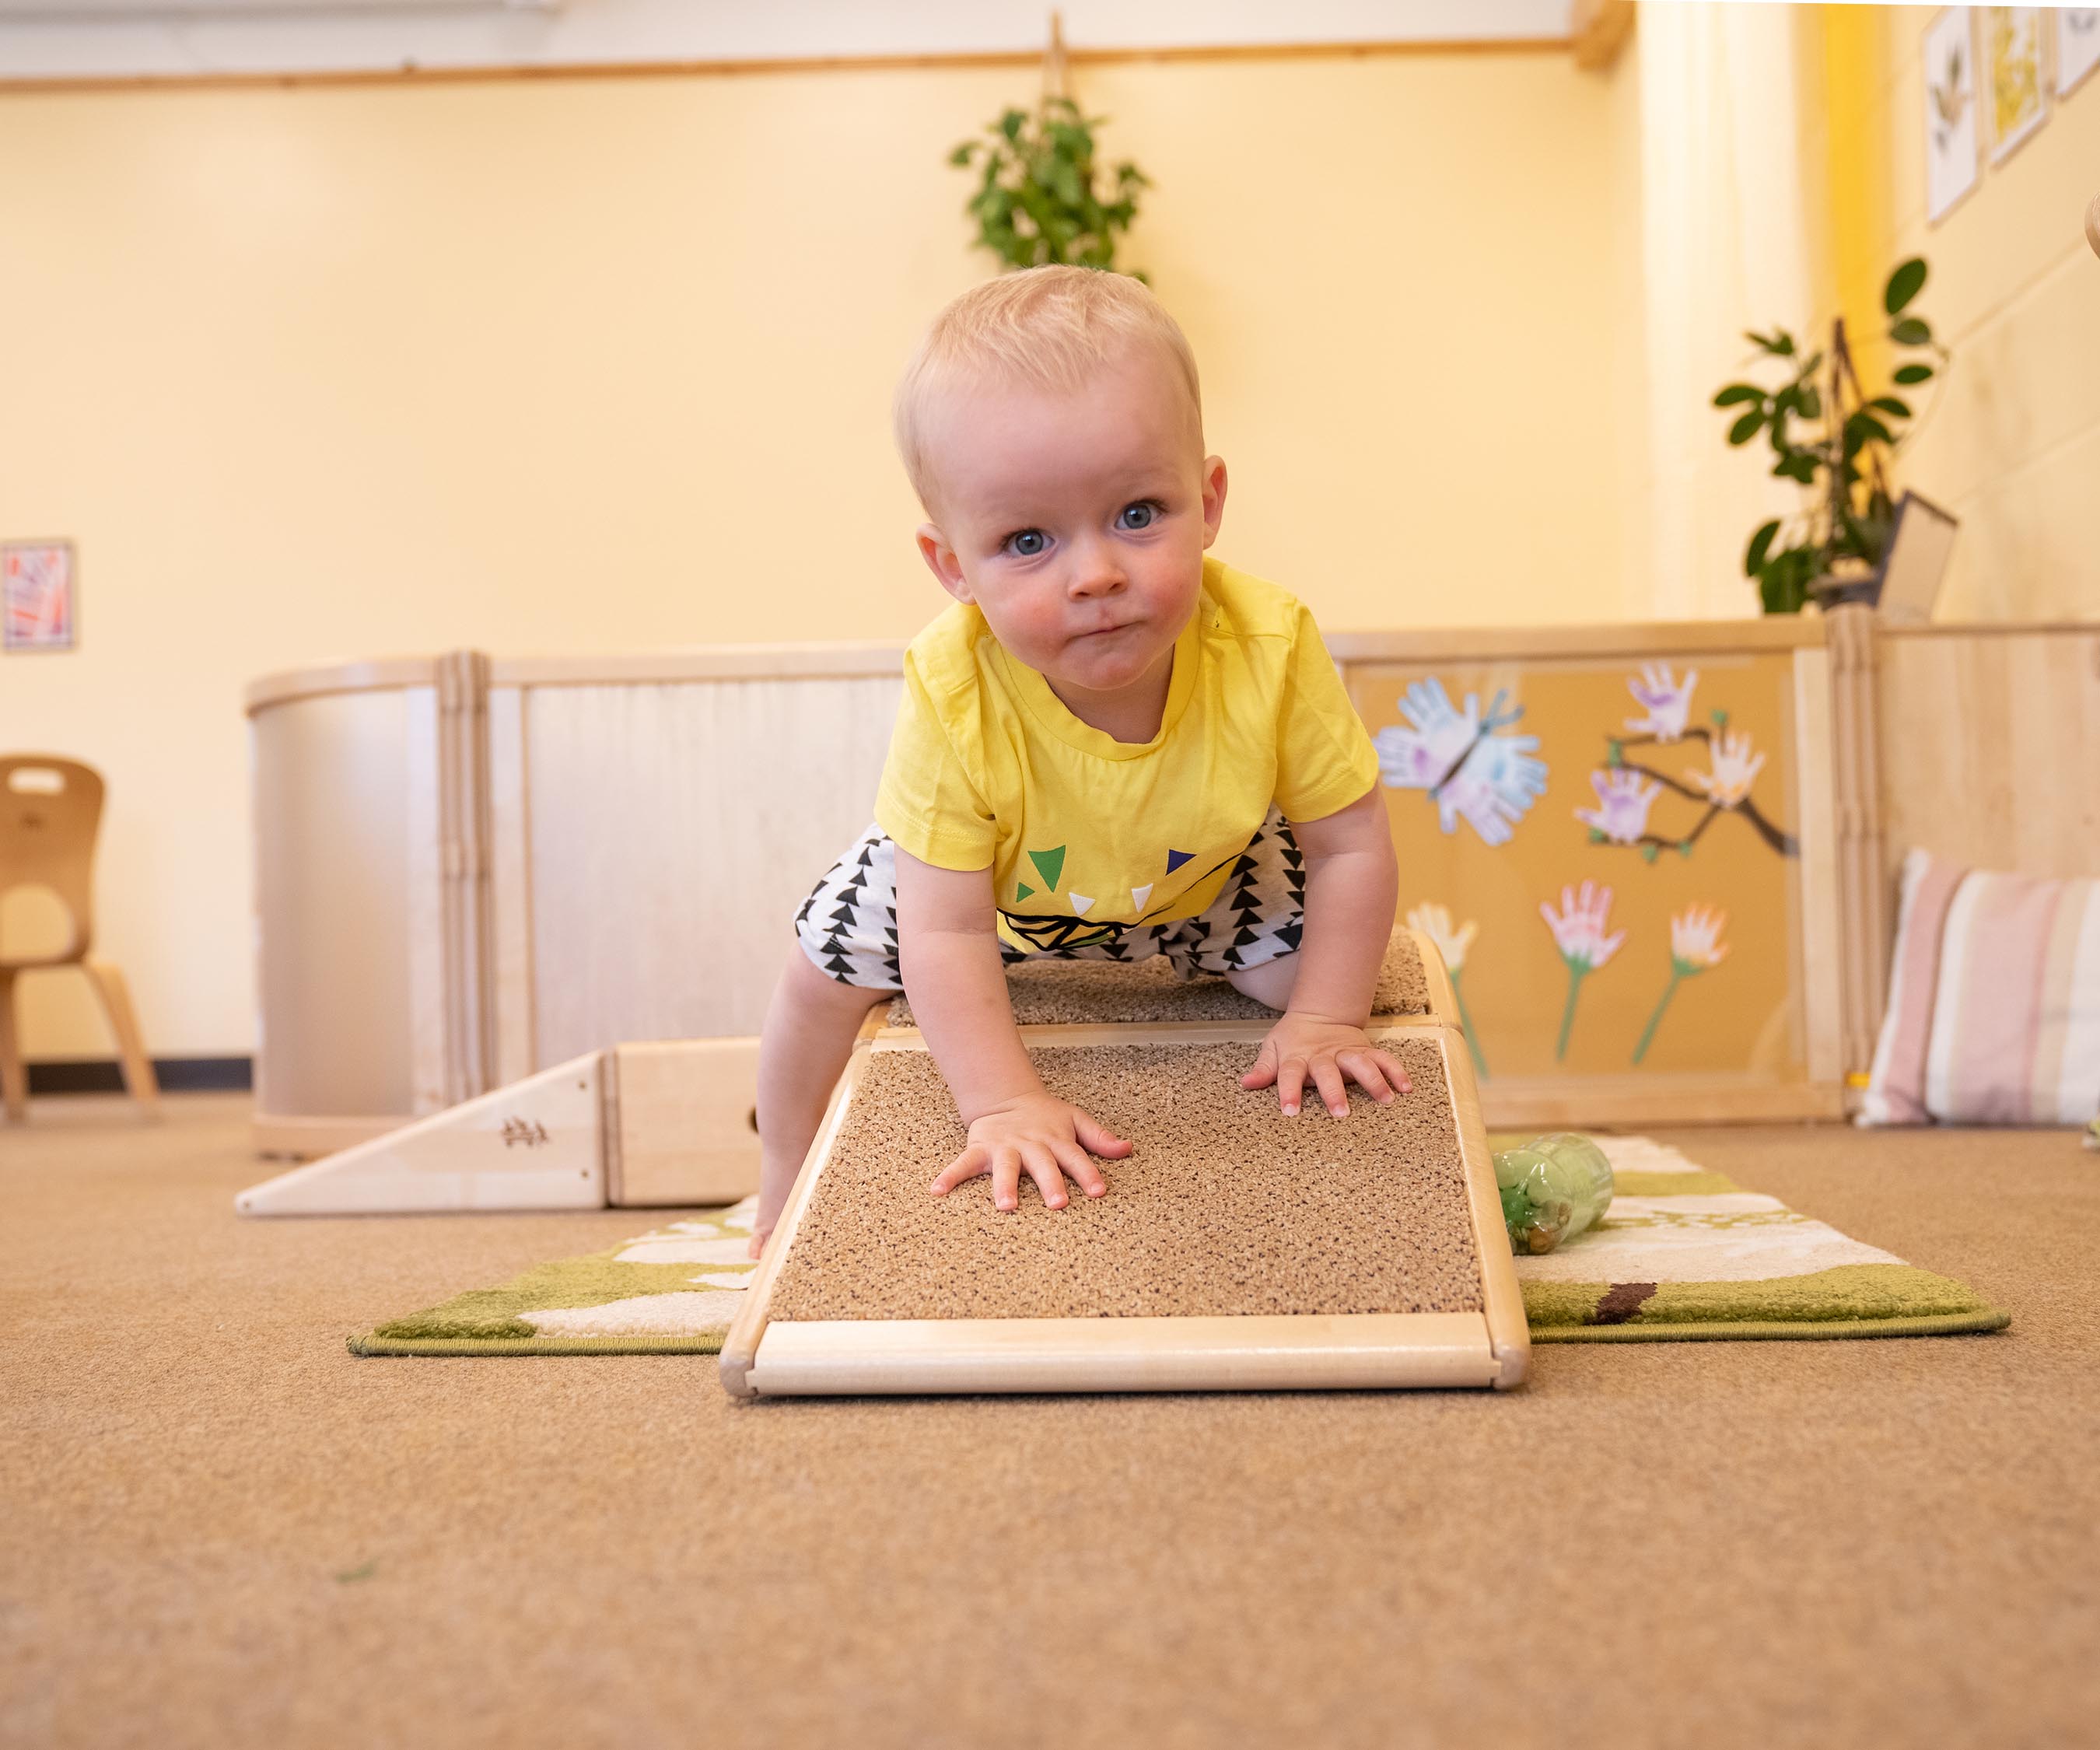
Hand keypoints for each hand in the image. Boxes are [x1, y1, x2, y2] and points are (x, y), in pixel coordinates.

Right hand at [930, 1091, 1132, 1212]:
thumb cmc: (1045, 1116)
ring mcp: (1005, 1148)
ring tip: (1006, 1206)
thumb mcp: (1075, 1121)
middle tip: (1057, 1202)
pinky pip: (963, 1164)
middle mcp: (1032, 1146)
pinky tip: (937, 1190)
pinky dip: (949, 1176)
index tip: (1098, 1191)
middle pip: (1043, 1166)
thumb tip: (1128, 1149)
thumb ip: (1099, 1138)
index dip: (1088, 1174)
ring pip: (1006, 1168)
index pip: (1076, 1158)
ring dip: (1005, 1186)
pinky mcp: (980, 1149)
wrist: (1006, 1097)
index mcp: (1057, 1141)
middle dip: (1050, 1183)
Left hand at [1241, 1013, 1412, 1117]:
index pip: (1289, 1074)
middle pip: (1328, 1072)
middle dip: (1334, 1091)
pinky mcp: (1365, 1049)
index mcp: (1298, 1056)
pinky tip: (1406, 1088)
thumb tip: (1246, 1083)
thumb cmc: (1294, 1038)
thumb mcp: (1274, 1048)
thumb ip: (1264, 1068)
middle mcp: (1323, 1055)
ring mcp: (1346, 1052)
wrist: (1320, 1012)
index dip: (1288, 1092)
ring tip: (1386, 1100)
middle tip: (1341, 1113)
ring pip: (1361, 1063)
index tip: (1289, 1112)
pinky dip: (1396, 1071)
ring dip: (1373, 1080)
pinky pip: (1383, 1059)